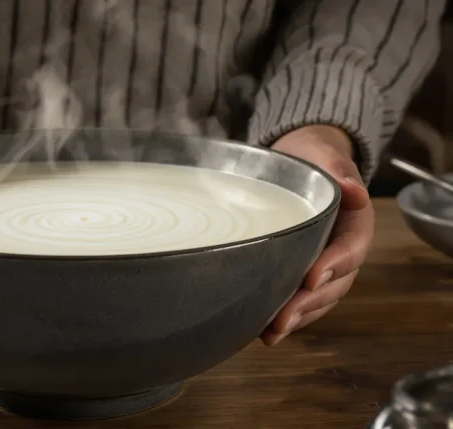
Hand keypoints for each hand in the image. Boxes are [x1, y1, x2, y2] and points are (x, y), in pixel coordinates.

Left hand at [262, 125, 374, 345]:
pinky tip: (264, 331)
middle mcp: (343, 251)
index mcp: (355, 224)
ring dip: (297, 318)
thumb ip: (337, 171)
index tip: (311, 278)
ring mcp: (324, 266)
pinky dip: (288, 317)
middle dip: (308, 304)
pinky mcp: (303, 274)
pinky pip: (302, 301)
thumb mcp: (325, 157)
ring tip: (272, 332)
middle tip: (283, 318)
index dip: (333, 266)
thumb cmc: (313, 161)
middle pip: (333, 284)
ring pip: (318, 300)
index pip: (349, 249)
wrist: (300, 164)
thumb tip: (353, 190)